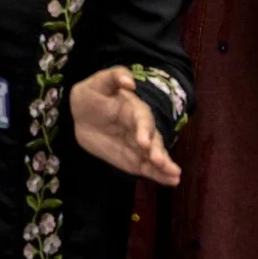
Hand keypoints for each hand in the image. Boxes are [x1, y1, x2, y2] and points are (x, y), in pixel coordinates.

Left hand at [70, 67, 181, 185]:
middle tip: (160, 162)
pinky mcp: (134, 159)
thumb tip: (129, 81)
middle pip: (153, 141)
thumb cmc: (93, 94)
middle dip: (157, 151)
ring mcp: (139, 146)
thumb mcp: (99, 82)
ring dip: (164, 166)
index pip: (142, 121)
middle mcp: (141, 129)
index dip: (144, 131)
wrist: (82, 115)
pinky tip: (171, 181)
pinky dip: (159, 175)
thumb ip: (114, 77)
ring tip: (175, 176)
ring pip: (154, 156)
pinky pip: (147, 168)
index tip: (143, 143)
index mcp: (135, 110)